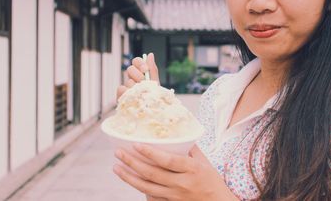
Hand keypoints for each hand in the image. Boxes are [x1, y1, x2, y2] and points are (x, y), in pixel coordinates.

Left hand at [113, 144, 238, 200]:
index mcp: (192, 169)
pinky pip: (151, 198)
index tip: (136, 144)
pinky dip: (139, 189)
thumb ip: (190, 150)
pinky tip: (130, 180)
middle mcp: (182, 184)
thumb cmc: (213, 182)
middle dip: (132, 163)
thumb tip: (176, 136)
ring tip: (117, 167)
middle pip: (152, 174)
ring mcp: (175, 196)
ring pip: (147, 188)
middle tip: (118, 153)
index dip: (151, 153)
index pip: (168, 160)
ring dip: (129, 177)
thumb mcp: (205, 163)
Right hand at [116, 53, 159, 98]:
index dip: (139, 63)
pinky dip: (127, 92)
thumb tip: (150, 54)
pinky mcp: (120, 96)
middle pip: (130, 69)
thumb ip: (152, 69)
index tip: (145, 69)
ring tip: (142, 95)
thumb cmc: (153, 98)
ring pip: (127, 80)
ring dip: (136, 87)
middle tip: (144, 84)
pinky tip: (134, 97)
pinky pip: (121, 88)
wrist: (151, 113)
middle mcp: (132, 79)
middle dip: (138, 76)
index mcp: (141, 74)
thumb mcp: (155, 83)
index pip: (136, 61)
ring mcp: (126, 87)